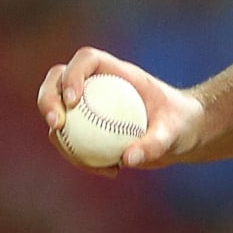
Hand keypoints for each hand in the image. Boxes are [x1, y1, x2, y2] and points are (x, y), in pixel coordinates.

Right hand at [38, 47, 205, 175]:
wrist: (185, 133)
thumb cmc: (182, 124)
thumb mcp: (176, 133)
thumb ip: (155, 144)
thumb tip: (127, 159)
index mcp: (119, 72)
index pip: (87, 60)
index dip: (73, 74)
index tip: (73, 100)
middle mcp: (99, 84)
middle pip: (58, 80)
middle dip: (47, 99)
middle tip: (55, 125)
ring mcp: (90, 105)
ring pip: (58, 113)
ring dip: (58, 135)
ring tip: (79, 159)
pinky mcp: (89, 127)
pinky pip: (73, 141)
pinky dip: (82, 157)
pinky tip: (111, 171)